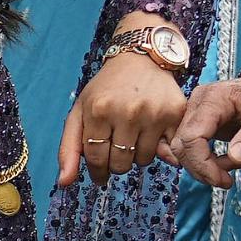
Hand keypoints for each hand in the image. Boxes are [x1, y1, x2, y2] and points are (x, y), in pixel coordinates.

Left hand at [60, 47, 187, 185]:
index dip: (97, 170)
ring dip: (137, 154)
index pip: (97, 160)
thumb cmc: (107, 88)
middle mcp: (128, 112)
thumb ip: (69, 148)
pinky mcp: (175, 113)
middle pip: (121, 164)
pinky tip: (152, 132)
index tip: (100, 172)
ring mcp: (154, 113)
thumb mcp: (80, 111)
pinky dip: (159, 148)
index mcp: (99, 110)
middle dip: (117, 161)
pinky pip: (167, 150)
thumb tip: (64, 183)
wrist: (141, 57)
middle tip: (117, 144)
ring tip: (134, 134)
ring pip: (143, 160)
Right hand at [163, 69, 240, 190]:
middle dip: (203, 169)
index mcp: (216, 97)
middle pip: (182, 145)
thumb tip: (236, 157)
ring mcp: (195, 111)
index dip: (203, 165)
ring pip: (182, 149)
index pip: (193, 136)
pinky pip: (188, 147)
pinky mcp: (197, 122)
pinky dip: (203, 162)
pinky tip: (226, 160)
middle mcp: (199, 101)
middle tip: (230, 178)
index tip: (225, 181)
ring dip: (204, 167)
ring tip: (234, 164)